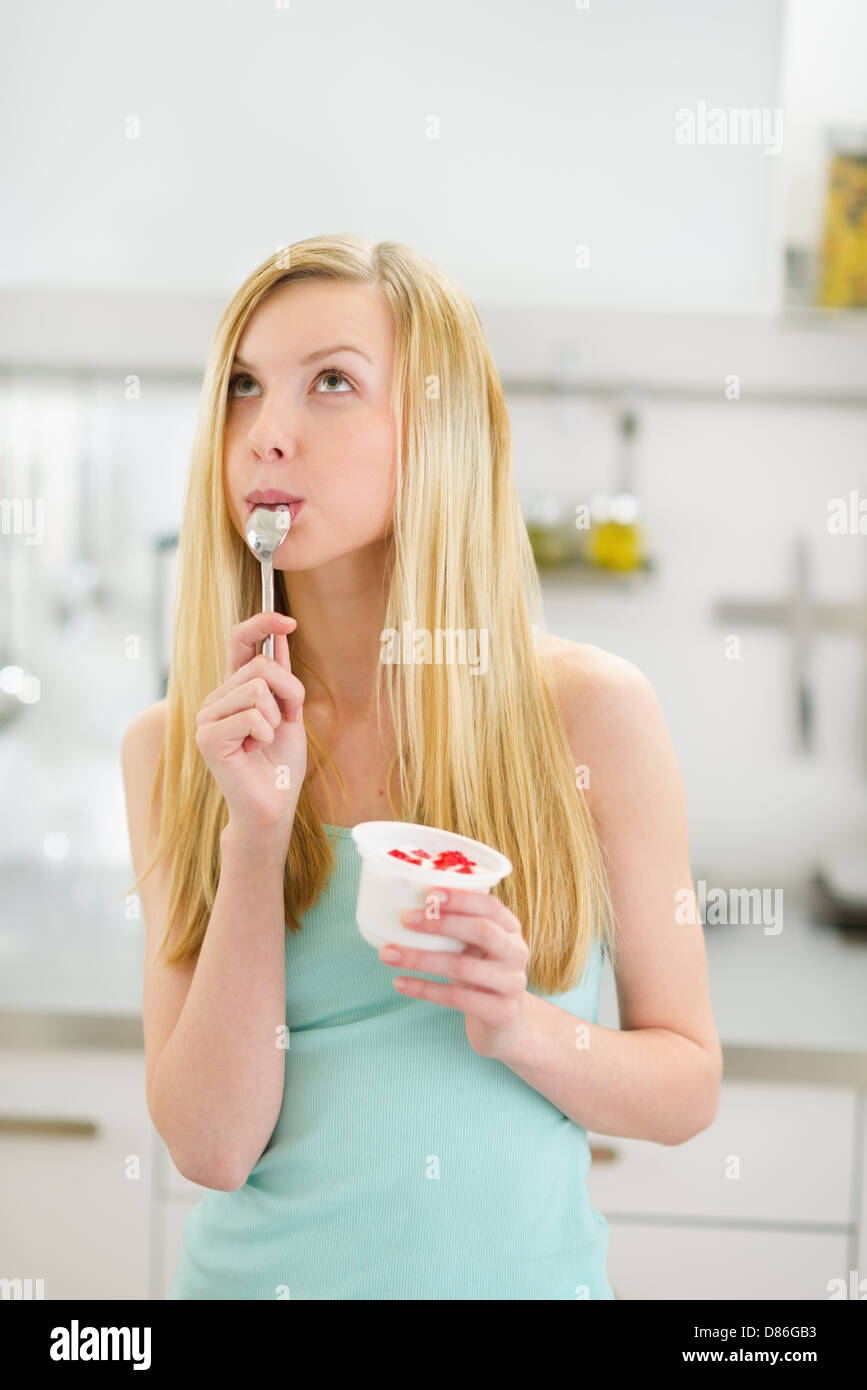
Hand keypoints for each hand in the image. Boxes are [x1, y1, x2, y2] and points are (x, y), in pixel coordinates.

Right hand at [194, 612, 306, 848]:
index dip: (262, 622)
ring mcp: (206, 717)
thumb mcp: (288, 711)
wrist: (273, 806)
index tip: (289, 621)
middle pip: (260, 665)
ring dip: (277, 717)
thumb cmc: (280, 764)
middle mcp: (215, 698)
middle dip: (289, 692)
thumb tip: (281, 633)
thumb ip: (282, 676)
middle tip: (286, 722)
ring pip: (257, 688)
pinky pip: (252, 716)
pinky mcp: (207, 738)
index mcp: (233, 689)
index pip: (239, 640)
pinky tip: (256, 751)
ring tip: (267, 740)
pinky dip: (266, 734)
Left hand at [377, 887, 530, 1057]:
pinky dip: (425, 989)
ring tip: (388, 954)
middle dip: (440, 923)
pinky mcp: (501, 1012)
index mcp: (511, 928)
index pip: (490, 906)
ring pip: (463, 966)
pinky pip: (457, 998)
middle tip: (404, 919)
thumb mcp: (474, 947)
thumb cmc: (480, 973)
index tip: (428, 894)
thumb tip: (404, 903)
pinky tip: (400, 983)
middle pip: (481, 931)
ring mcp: (512, 983)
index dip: (461, 899)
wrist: (505, 1023)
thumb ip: (455, 926)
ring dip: (421, 959)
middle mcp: (517, 952)